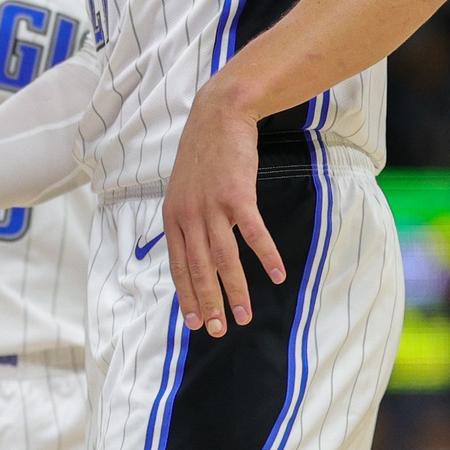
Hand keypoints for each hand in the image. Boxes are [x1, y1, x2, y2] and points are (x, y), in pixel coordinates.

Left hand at [160, 79, 284, 335]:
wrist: (218, 117)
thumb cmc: (205, 157)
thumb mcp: (184, 191)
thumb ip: (188, 222)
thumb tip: (198, 253)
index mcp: (173, 218)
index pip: (178, 266)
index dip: (187, 296)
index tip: (195, 323)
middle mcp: (188, 216)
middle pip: (198, 269)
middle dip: (209, 303)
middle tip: (217, 331)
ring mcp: (211, 206)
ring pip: (223, 259)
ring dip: (235, 290)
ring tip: (244, 316)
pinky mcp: (237, 196)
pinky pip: (253, 234)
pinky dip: (266, 256)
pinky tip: (277, 276)